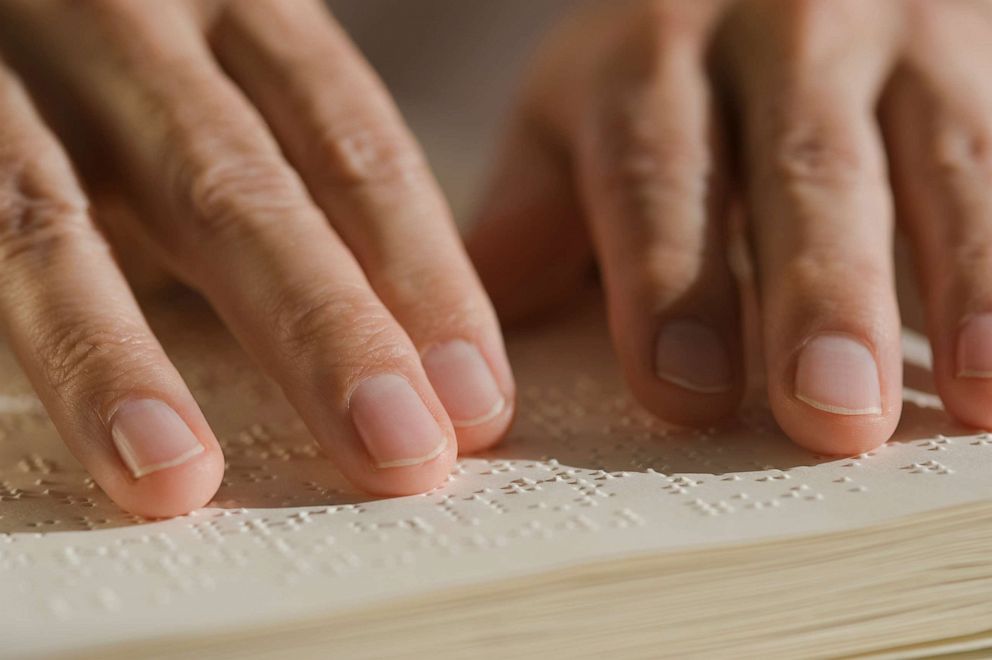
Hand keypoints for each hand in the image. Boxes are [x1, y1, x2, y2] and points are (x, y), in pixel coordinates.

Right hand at [0, 0, 513, 516]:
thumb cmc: (132, 57)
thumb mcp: (222, 82)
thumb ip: (288, 176)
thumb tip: (398, 331)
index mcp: (240, 16)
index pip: (355, 146)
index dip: (424, 274)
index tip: (477, 396)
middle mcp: (137, 29)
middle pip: (237, 189)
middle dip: (322, 331)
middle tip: (402, 453)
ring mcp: (14, 67)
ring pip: (59, 220)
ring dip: (121, 358)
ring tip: (176, 478)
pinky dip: (36, 340)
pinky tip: (85, 433)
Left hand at [470, 0, 991, 453]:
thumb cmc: (669, 69)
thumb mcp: (583, 114)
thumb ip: (537, 214)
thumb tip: (461, 344)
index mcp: (654, 59)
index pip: (656, 170)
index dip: (668, 279)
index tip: (683, 393)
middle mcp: (783, 34)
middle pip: (804, 166)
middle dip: (820, 291)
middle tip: (829, 413)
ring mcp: (903, 38)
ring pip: (943, 154)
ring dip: (968, 271)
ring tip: (979, 388)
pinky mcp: (983, 54)